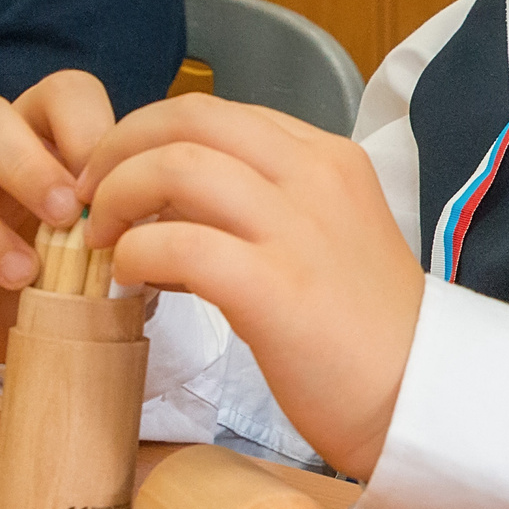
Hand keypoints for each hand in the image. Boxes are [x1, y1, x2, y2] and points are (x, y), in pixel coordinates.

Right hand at [0, 70, 118, 362]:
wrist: (48, 322)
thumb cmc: (89, 262)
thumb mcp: (117, 233)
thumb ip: (130, 211)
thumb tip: (155, 208)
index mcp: (48, 132)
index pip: (62, 92)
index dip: (82, 125)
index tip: (104, 180)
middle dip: (23, 163)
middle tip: (64, 215)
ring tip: (25, 273)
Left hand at [78, 93, 425, 481]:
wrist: (418, 396)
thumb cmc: (365, 330)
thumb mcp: (326, 237)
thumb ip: (262, 207)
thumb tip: (169, 208)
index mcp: (329, 159)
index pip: (219, 112)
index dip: (152, 135)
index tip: (121, 175)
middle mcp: (315, 176)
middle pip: (189, 119)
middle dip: (120, 148)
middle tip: (90, 196)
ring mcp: (297, 229)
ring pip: (177, 166)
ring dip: (118, 197)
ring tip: (106, 240)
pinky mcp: (276, 288)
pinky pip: (177, 243)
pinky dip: (137, 254)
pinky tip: (130, 280)